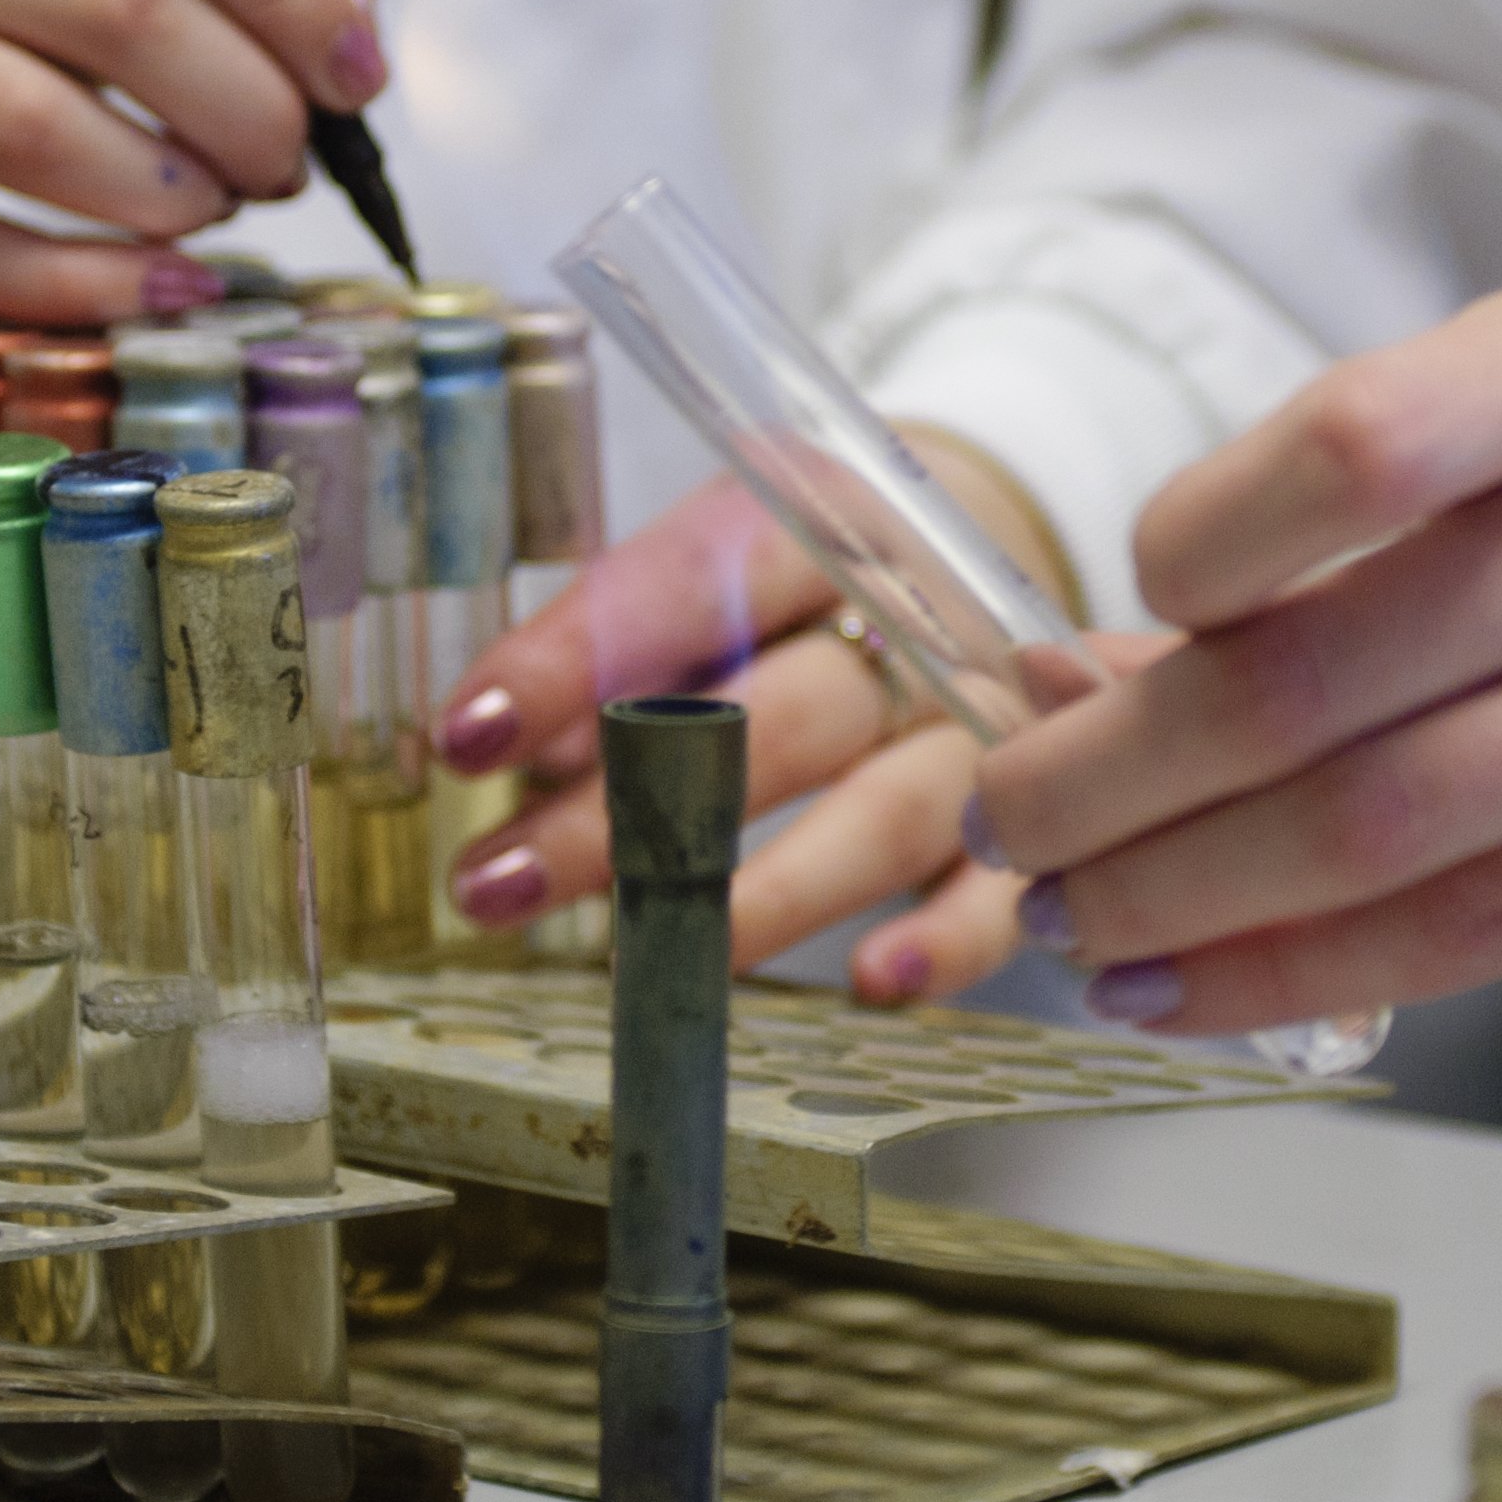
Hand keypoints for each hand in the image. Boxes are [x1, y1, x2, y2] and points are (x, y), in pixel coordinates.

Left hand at [434, 432, 1076, 1003]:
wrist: (995, 545)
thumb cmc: (813, 570)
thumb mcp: (721, 561)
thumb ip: (623, 641)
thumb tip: (488, 742)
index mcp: (822, 519)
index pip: (690, 585)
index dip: (574, 662)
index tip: (465, 734)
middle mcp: (916, 617)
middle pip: (778, 716)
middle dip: (630, 808)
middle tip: (499, 879)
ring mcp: (983, 722)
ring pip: (882, 813)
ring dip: (752, 896)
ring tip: (635, 955)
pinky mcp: (1035, 814)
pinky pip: (1000, 888)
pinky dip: (945, 941)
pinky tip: (876, 982)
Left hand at [970, 271, 1501, 1038]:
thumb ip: (1383, 495)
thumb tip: (1121, 648)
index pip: (1355, 445)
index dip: (1193, 550)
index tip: (1117, 612)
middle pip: (1324, 678)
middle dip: (1123, 773)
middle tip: (1006, 816)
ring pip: (1384, 822)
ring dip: (1186, 891)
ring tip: (1067, 921)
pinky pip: (1483, 926)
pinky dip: (1310, 969)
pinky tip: (1195, 990)